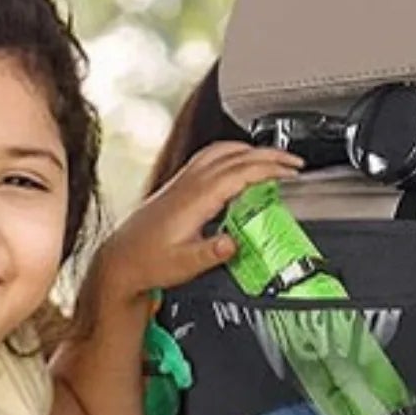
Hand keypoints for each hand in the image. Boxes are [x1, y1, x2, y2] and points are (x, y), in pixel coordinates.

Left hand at [96, 142, 301, 296]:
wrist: (121, 259)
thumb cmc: (148, 262)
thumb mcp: (184, 264)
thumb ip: (211, 254)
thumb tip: (234, 244)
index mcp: (195, 199)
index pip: (239, 172)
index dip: (268, 168)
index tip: (291, 171)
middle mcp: (188, 184)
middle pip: (234, 155)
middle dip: (269, 155)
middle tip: (294, 163)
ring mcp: (182, 181)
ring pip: (221, 151)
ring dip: (251, 150)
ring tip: (274, 158)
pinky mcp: (178, 185)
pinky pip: (210, 157)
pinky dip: (233, 153)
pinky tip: (240, 162)